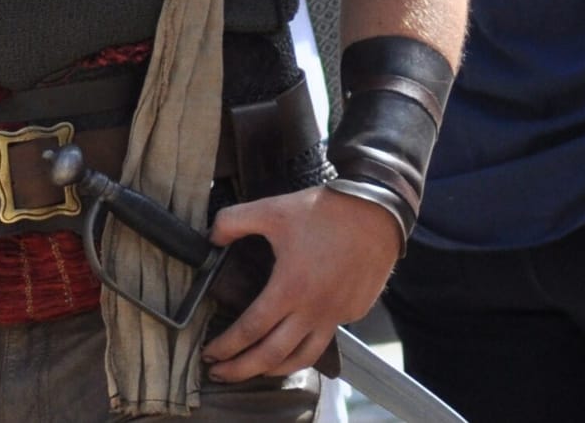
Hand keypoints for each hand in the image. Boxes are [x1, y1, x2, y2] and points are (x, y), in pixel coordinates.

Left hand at [200, 186, 400, 381]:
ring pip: (303, 357)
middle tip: (219, 374)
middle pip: (272, 355)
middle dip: (242, 370)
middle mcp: (314, 311)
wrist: (375, 212)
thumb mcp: (270, 210)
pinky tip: (290, 344)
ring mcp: (337, 316)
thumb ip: (233, 222)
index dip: (227, 346)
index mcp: (290, 288)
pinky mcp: (353, 313)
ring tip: (254, 370)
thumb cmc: (323, 211)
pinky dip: (303, 349)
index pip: (250, 330)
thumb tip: (211, 237)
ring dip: (275, 369)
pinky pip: (324, 339)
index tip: (209, 354)